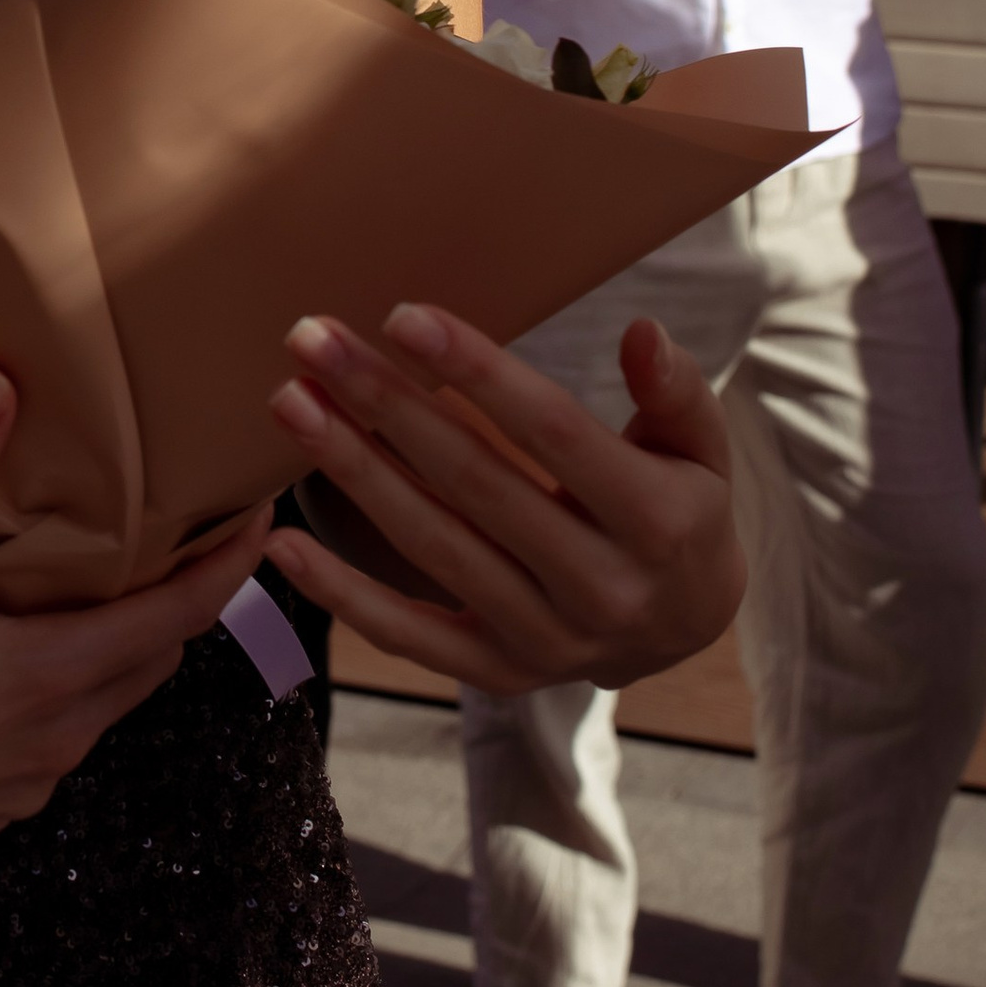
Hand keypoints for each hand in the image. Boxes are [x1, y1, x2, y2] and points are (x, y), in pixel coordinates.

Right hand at [0, 363, 273, 863]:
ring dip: (117, 655)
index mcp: (55, 672)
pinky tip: (22, 668)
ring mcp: (28, 782)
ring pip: (106, 709)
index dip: (229, 569)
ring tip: (100, 598)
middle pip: (153, 662)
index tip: (261, 524)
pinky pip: (56, 749)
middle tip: (182, 548)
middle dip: (178, 606)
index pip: (181, 617)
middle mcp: (61, 735)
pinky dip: (64, 702)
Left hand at [263, 303, 741, 697]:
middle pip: (473, 483)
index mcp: (656, 521)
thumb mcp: (702, 448)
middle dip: (385, 405)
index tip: (402, 315)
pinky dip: (342, 594)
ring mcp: (544, 639)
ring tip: (291, 403)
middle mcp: (599, 587)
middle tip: (312, 339)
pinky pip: (409, 636)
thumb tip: (643, 333)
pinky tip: (283, 543)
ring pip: (432, 548)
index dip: (476, 372)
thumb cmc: (683, 508)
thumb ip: (677, 392)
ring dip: (353, 472)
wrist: (686, 629)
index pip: (552, 432)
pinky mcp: (497, 671)